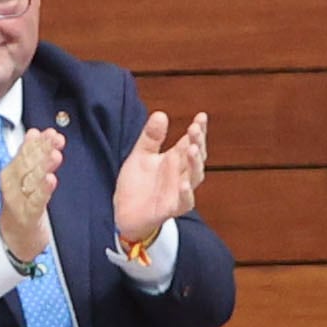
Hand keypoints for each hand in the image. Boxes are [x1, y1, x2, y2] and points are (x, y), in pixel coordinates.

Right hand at [0, 126, 62, 265]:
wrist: (14, 235)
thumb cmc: (21, 203)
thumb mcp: (24, 177)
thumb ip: (30, 154)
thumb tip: (36, 132)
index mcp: (12, 172)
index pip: (25, 153)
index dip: (38, 142)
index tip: (50, 132)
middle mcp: (12, 184)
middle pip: (28, 164)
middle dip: (43, 150)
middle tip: (55, 140)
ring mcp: (18, 200)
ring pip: (32, 180)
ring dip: (43, 166)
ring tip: (55, 155)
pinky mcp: (27, 215)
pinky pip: (36, 201)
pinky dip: (43, 190)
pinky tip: (51, 180)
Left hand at [108, 109, 206, 246]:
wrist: (125, 212)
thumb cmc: (137, 184)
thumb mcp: (141, 155)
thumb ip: (151, 137)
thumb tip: (160, 114)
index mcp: (175, 159)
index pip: (191, 141)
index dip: (198, 130)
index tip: (201, 116)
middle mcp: (181, 174)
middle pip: (196, 157)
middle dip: (198, 142)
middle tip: (195, 129)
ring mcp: (179, 191)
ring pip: (195, 177)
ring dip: (195, 163)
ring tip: (192, 149)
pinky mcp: (172, 208)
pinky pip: (185, 202)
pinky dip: (186, 193)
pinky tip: (184, 183)